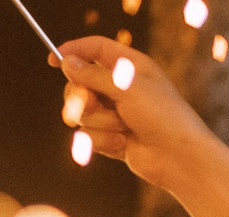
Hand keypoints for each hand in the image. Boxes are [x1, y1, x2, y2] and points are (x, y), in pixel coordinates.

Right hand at [59, 37, 217, 190]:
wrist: (175, 155)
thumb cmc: (162, 115)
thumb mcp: (127, 88)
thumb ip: (93, 75)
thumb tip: (67, 63)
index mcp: (129, 67)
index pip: (96, 50)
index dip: (74, 51)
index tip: (52, 60)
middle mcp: (119, 87)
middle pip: (79, 84)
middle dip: (81, 98)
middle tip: (90, 105)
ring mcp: (113, 112)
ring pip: (81, 114)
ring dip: (99, 123)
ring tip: (122, 128)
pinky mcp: (108, 135)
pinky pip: (87, 136)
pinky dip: (102, 141)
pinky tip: (122, 144)